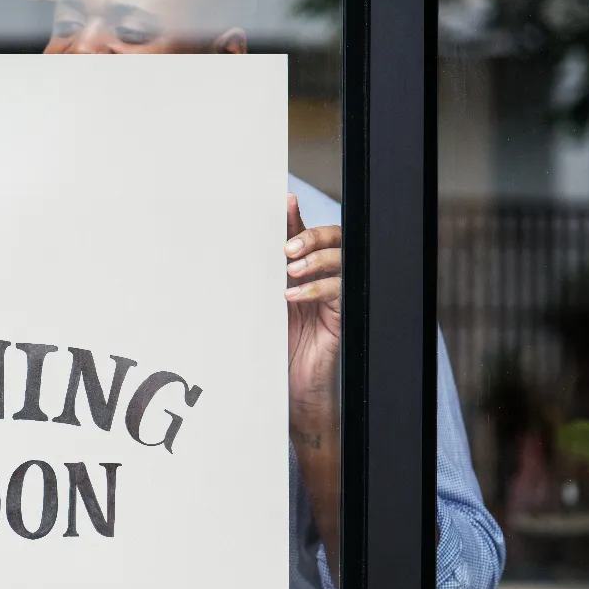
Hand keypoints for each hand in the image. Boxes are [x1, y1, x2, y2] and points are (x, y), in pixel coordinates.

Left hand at [285, 193, 340, 418]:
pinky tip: (293, 296)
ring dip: (315, 260)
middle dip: (311, 236)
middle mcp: (322, 278)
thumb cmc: (276, 346)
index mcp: (303, 270)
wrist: (290, 385)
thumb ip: (263, 276)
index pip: (305, 235)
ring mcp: (334, 296)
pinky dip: (316, 289)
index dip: (297, 218)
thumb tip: (246, 247)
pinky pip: (338, 291)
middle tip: (288, 247)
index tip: (286, 203)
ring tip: (291, 270)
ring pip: (339, 260)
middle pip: (332, 239)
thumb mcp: (263, 305)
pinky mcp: (341, 315)